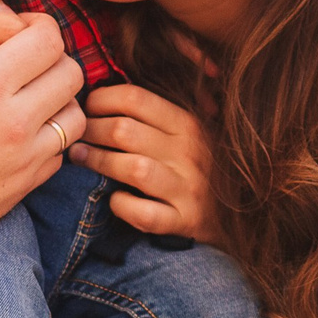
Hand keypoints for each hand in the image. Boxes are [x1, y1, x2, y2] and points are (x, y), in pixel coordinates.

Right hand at [0, 13, 85, 308]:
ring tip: (32, 96)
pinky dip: (52, 137)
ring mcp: (25, 158)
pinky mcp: (25, 187)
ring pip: (74, 114)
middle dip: (55, 59)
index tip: (21, 30)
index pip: (47, 38)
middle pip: (71, 72)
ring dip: (60, 100)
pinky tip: (23, 132)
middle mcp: (15, 121)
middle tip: (29, 61)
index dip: (39, 26)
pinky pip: (60, 152)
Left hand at [72, 83, 218, 242]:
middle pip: (125, 130)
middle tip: (77, 136)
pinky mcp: (185, 221)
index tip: (87, 109)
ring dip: (98, 161)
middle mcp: (190, 152)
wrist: (241, 215)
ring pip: (132, 168)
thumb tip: (101, 96)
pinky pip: (145, 213)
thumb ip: (154, 116)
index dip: (101, 100)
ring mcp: (189, 188)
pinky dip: (122, 206)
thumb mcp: (187, 134)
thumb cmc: (200, 168)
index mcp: (188, 123)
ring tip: (81, 159)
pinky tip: (113, 200)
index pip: (135, 98)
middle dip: (91, 131)